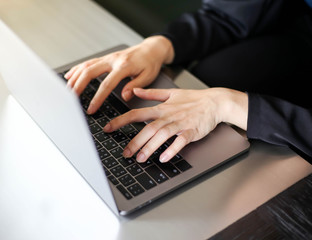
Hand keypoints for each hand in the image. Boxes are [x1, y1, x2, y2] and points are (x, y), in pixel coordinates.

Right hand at [64, 36, 173, 113]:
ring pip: (86, 66)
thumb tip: (125, 96)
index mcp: (123, 66)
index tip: (91, 108)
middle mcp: (113, 60)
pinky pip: (88, 62)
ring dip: (74, 77)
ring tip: (67, 89)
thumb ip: (135, 86)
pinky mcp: (105, 58)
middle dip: (78, 85)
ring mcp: (107, 58)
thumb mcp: (148, 76)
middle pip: (90, 72)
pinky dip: (77, 69)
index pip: (106, 84)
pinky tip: (69, 75)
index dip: (97, 98)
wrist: (151, 49)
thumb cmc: (150, 63)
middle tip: (71, 98)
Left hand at [104, 88, 247, 162]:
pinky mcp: (191, 131)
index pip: (136, 114)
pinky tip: (163, 158)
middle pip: (148, 128)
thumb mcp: (170, 93)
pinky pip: (180, 141)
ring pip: (162, 135)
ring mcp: (180, 123)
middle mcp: (168, 116)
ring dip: (150, 147)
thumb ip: (151, 93)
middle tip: (125, 153)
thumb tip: (134, 90)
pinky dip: (172, 149)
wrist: (215, 102)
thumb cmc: (193, 99)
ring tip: (140, 159)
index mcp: (161, 108)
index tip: (108, 128)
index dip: (121, 120)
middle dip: (135, 141)